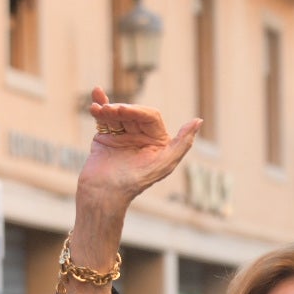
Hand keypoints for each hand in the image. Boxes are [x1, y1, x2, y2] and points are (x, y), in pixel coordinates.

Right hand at [76, 87, 201, 213]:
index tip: (121, 111)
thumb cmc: (134, 182)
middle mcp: (141, 137)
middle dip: (119, 109)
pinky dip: (99, 107)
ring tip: (97, 109)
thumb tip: (199, 120)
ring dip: (107, 108)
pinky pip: (104, 119)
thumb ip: (183, 143)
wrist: (103, 194)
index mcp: (158, 141)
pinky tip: (95, 99)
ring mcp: (122, 136)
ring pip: (117, 114)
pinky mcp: (106, 138)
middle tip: (107, 111)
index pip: (150, 116)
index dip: (136, 110)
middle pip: (132, 113)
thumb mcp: (165, 164)